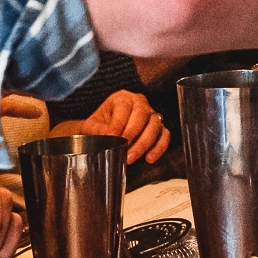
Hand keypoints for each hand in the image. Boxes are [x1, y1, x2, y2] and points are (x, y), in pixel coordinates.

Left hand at [54, 89, 168, 164]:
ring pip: (155, 125)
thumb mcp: (92, 126)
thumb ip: (97, 130)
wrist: (105, 133)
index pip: (124, 107)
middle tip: (123, 149)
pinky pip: (165, 136)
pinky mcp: (159, 128)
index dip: (119, 123)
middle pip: (142, 115)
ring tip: (131, 157)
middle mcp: (140, 103)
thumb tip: (106, 137)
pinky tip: (149, 158)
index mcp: (122, 98)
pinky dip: (159, 147)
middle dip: (133, 134)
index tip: (112, 137)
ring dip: (144, 144)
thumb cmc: (100, 127)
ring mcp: (152, 115)